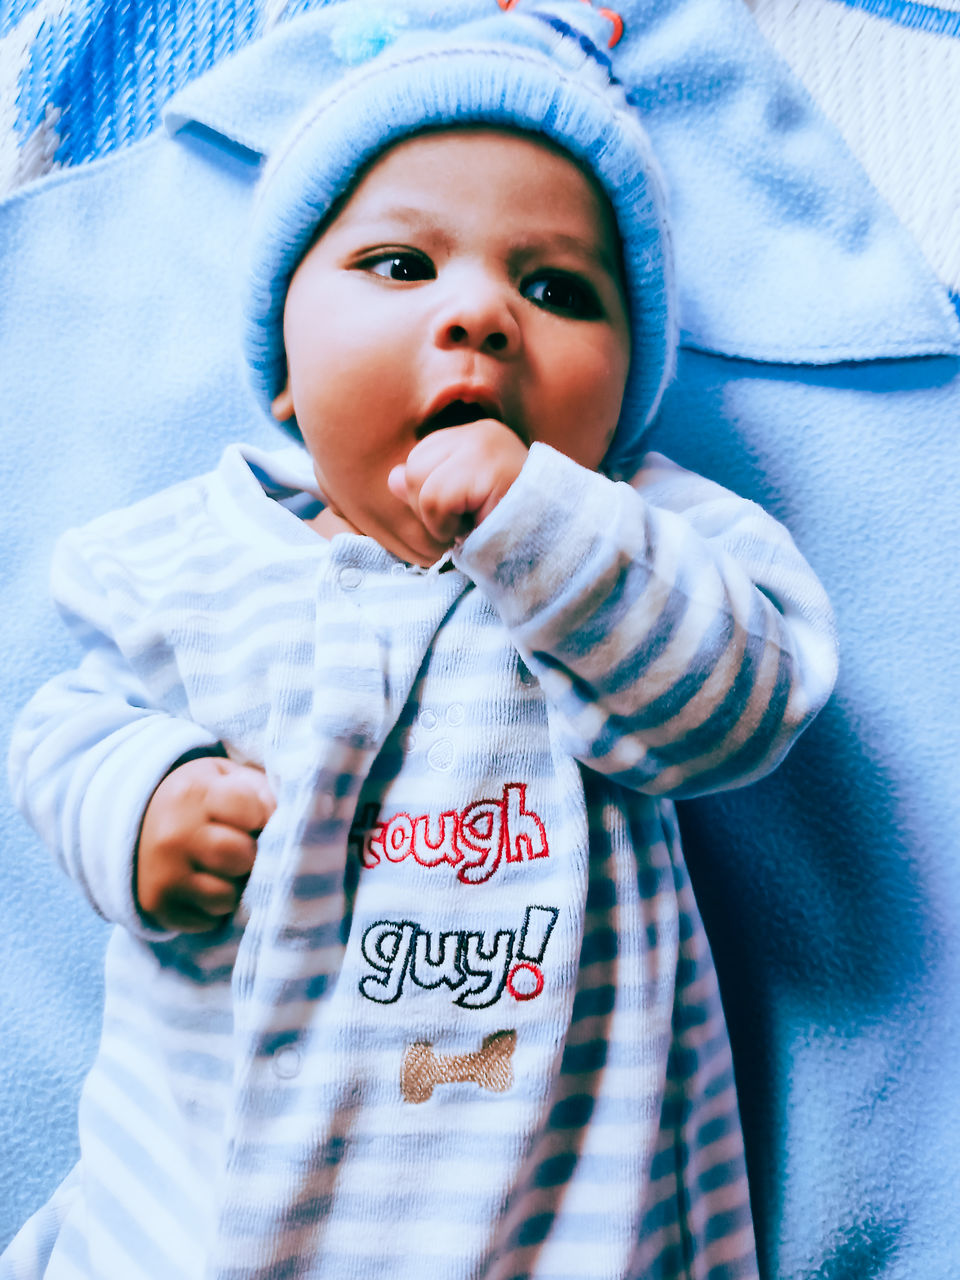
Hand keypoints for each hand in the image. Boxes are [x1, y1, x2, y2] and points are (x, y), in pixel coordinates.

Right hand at [136, 756, 275, 932]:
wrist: (139, 821)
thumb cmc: (205, 798)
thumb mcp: (229, 778)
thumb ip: (264, 790)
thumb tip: (312, 813)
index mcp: (195, 793)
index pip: (252, 810)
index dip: (266, 816)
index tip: (264, 819)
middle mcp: (174, 834)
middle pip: (240, 856)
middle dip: (252, 855)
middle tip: (248, 848)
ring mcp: (164, 873)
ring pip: (226, 896)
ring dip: (237, 887)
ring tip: (229, 869)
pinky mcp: (158, 906)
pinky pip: (208, 921)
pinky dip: (216, 909)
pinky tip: (209, 885)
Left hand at [387, 419, 527, 545]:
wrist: (555, 543)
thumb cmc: (508, 529)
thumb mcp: (462, 506)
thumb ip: (428, 489)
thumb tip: (391, 477)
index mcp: (477, 435)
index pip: (420, 457)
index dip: (428, 495)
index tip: (461, 515)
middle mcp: (481, 432)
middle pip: (413, 466)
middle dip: (428, 506)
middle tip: (464, 523)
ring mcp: (484, 446)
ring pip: (418, 482)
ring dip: (436, 520)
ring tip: (470, 525)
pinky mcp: (485, 468)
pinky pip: (434, 499)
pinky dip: (444, 526)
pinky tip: (472, 529)